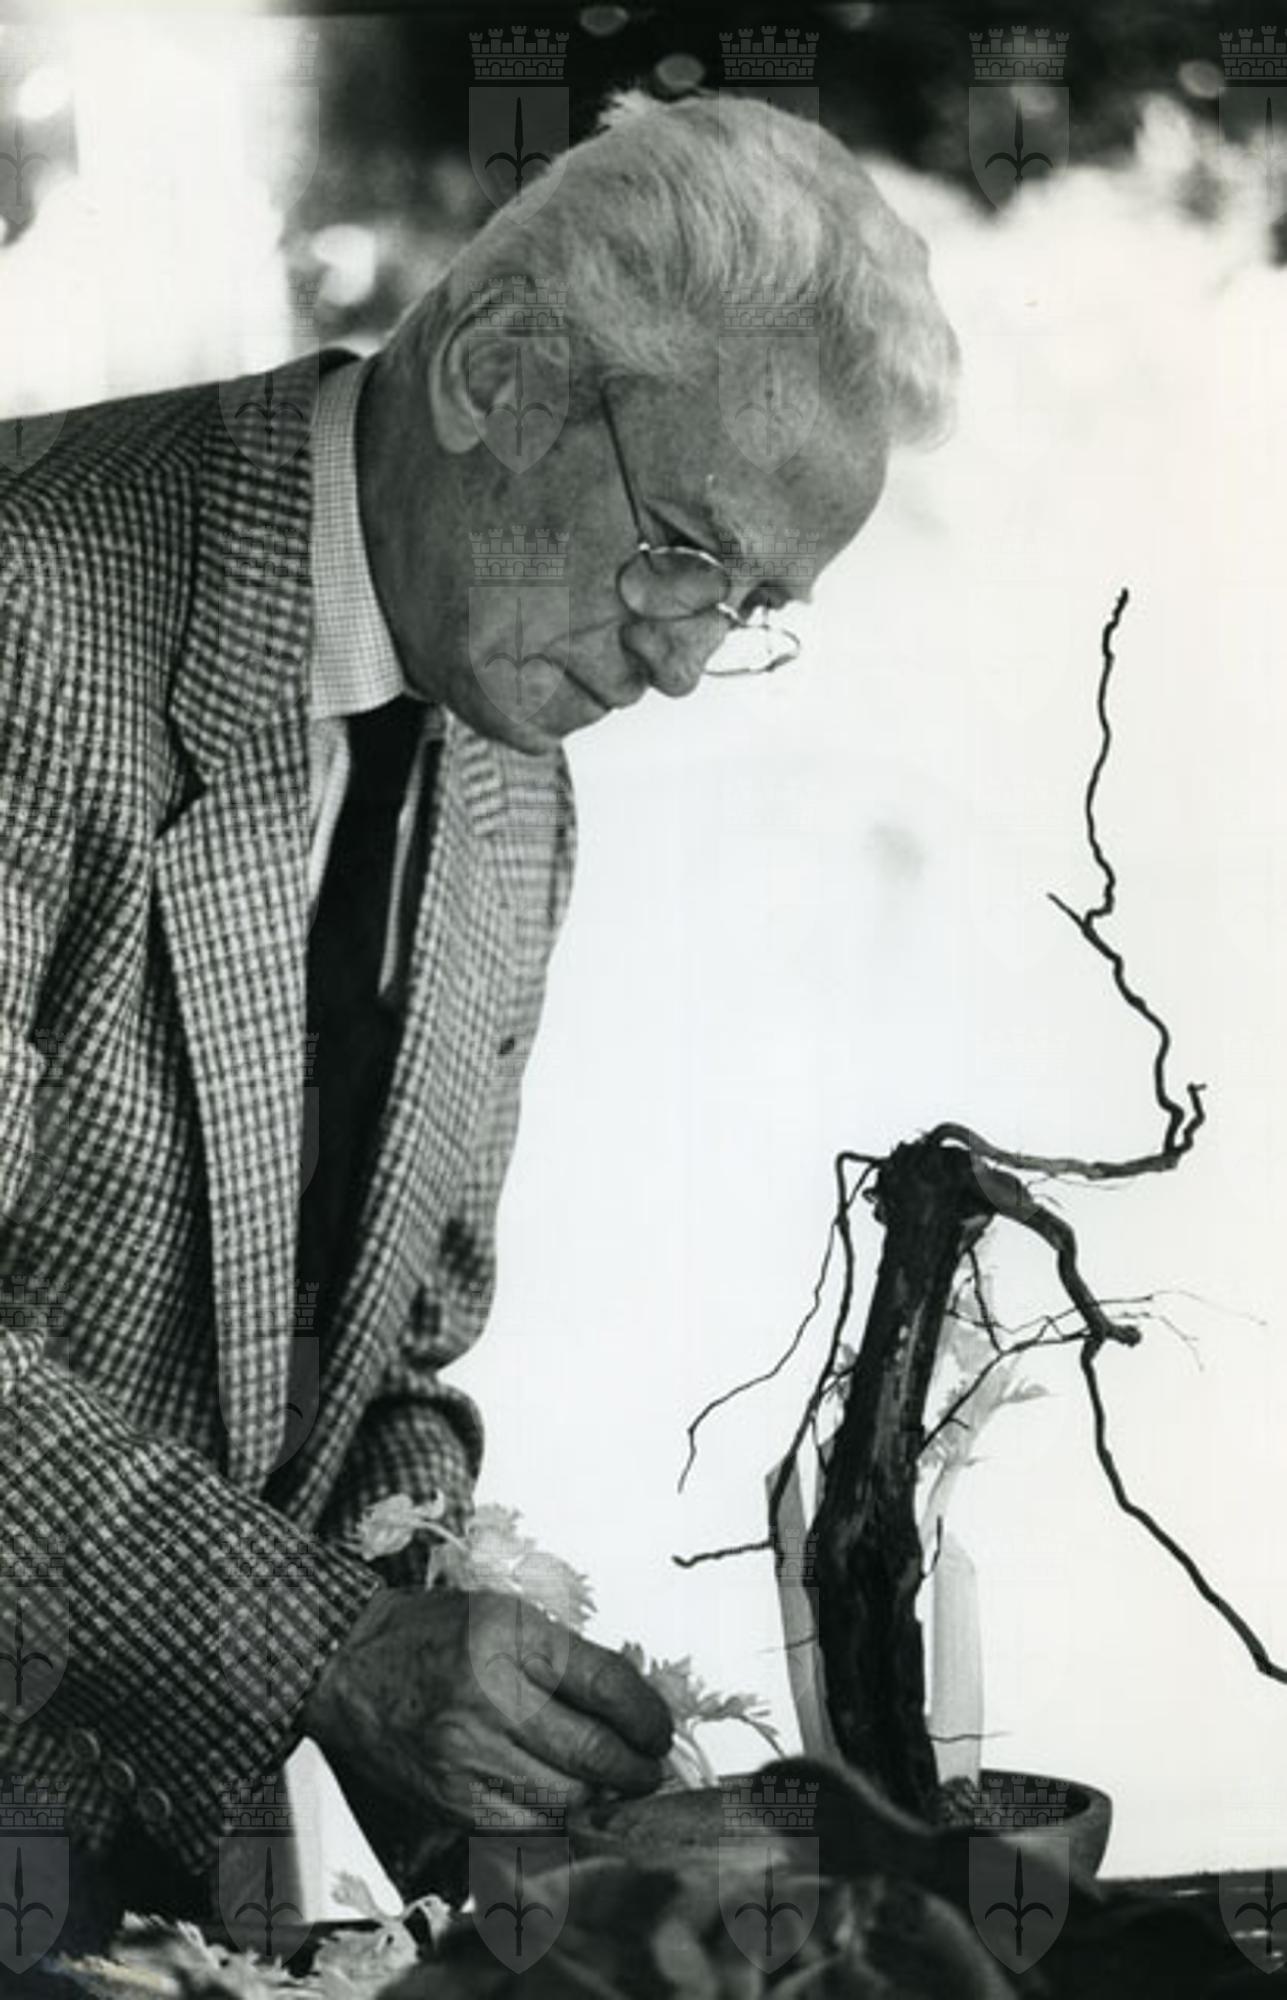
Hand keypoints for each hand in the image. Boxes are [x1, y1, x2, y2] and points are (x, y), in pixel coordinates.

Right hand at [302, 1586, 672, 1893]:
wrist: (347, 1666)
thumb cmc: (430, 1633)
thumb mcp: (504, 1615)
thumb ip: (566, 1658)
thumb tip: (632, 1707)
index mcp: (507, 1636)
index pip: (605, 1684)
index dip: (648, 1714)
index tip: (660, 1729)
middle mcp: (487, 1698)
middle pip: (592, 1753)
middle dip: (636, 1769)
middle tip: (649, 1768)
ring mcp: (465, 1758)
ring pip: (565, 1801)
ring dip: (601, 1801)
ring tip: (613, 1789)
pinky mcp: (449, 1804)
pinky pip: (524, 1829)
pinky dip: (556, 1824)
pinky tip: (566, 1808)